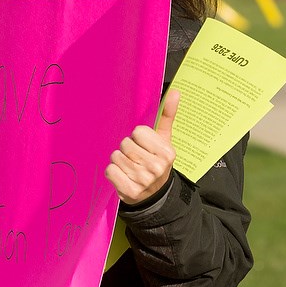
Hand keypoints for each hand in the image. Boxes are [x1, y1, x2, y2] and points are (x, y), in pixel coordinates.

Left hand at [105, 89, 179, 205]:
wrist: (155, 194)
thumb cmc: (157, 161)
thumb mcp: (164, 140)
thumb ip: (167, 115)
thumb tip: (175, 92)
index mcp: (166, 153)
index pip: (138, 132)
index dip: (138, 137)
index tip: (144, 146)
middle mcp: (156, 167)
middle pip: (125, 144)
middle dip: (127, 149)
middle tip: (136, 158)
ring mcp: (143, 180)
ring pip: (116, 156)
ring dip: (119, 160)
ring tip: (130, 167)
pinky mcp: (129, 191)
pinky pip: (110, 170)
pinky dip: (113, 172)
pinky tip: (123, 176)